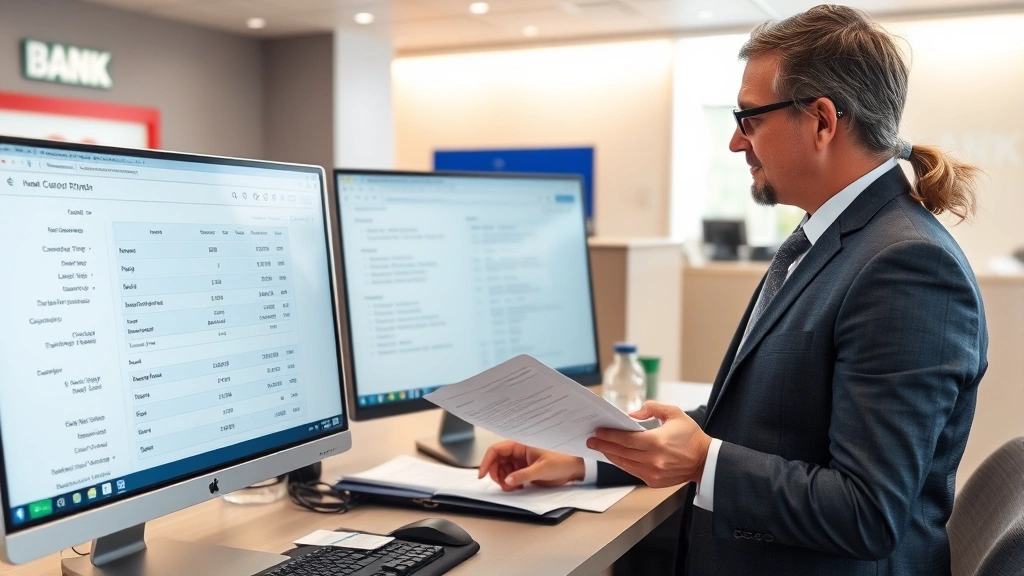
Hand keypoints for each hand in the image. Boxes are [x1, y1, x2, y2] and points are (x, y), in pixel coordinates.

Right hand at [478, 441, 584, 490]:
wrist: (574, 468)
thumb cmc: (562, 462)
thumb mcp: (541, 469)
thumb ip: (523, 475)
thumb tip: (506, 480)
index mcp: (520, 445)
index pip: (496, 450)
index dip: (487, 461)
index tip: (482, 474)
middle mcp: (518, 451)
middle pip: (497, 461)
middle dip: (495, 474)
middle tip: (502, 485)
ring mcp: (521, 461)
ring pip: (502, 469)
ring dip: (502, 479)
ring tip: (511, 487)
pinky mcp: (524, 469)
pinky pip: (510, 475)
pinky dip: (509, 482)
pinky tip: (517, 487)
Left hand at [587, 401, 711, 487]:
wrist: (705, 461)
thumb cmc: (690, 436)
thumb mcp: (674, 413)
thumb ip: (651, 408)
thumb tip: (632, 416)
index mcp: (657, 442)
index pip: (625, 439)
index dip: (609, 436)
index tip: (597, 432)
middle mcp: (653, 460)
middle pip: (620, 452)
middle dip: (603, 445)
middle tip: (591, 440)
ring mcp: (652, 473)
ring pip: (623, 463)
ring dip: (610, 455)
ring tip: (599, 447)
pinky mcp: (653, 481)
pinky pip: (631, 471)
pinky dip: (622, 463)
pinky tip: (615, 455)